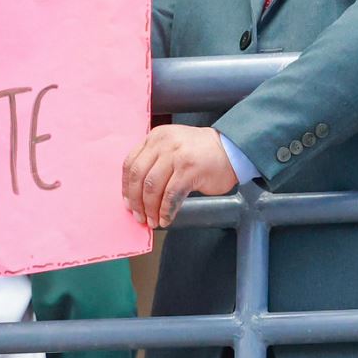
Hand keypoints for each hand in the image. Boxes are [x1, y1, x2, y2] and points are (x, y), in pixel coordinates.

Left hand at [121, 124, 237, 227]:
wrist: (231, 150)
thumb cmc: (202, 153)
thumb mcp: (172, 147)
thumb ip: (155, 161)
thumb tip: (137, 193)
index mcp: (155, 138)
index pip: (131, 163)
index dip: (126, 187)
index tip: (128, 202)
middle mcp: (163, 143)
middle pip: (139, 176)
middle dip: (136, 201)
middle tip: (139, 216)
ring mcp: (176, 155)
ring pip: (152, 187)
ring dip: (150, 208)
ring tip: (153, 220)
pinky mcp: (189, 170)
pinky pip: (171, 195)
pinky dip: (166, 210)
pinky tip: (166, 218)